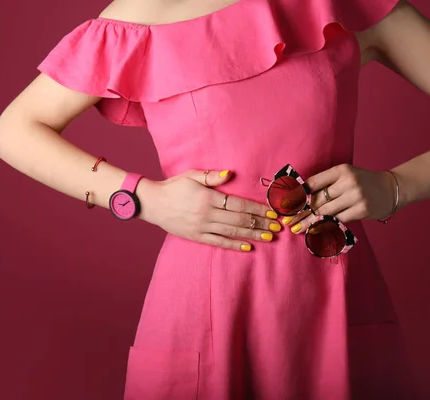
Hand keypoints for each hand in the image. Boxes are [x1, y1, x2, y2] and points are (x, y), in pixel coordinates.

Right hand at [136, 169, 280, 250]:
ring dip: (253, 235)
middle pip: (240, 219)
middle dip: (261, 223)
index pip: (239, 204)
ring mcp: (202, 227)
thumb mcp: (191, 176)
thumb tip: (230, 174)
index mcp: (208, 198)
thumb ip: (212, 176)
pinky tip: (248, 247)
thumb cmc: (173, 187)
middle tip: (278, 226)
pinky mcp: (197, 237)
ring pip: (232, 232)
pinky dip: (234, 245)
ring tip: (269, 237)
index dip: (257, 208)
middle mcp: (207, 214)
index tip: (272, 211)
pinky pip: (219, 242)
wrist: (152, 203)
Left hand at [285, 164, 395, 233]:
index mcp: (341, 170)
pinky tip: (315, 231)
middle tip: (287, 221)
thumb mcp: (346, 176)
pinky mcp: (362, 210)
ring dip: (309, 222)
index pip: (313, 183)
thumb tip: (301, 198)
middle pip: (317, 199)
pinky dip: (325, 226)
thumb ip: (328, 184)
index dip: (297, 195)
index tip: (285, 205)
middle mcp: (348, 182)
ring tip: (297, 229)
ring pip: (326, 211)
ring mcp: (355, 196)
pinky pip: (338, 220)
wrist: (392, 189)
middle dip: (300, 212)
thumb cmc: (364, 182)